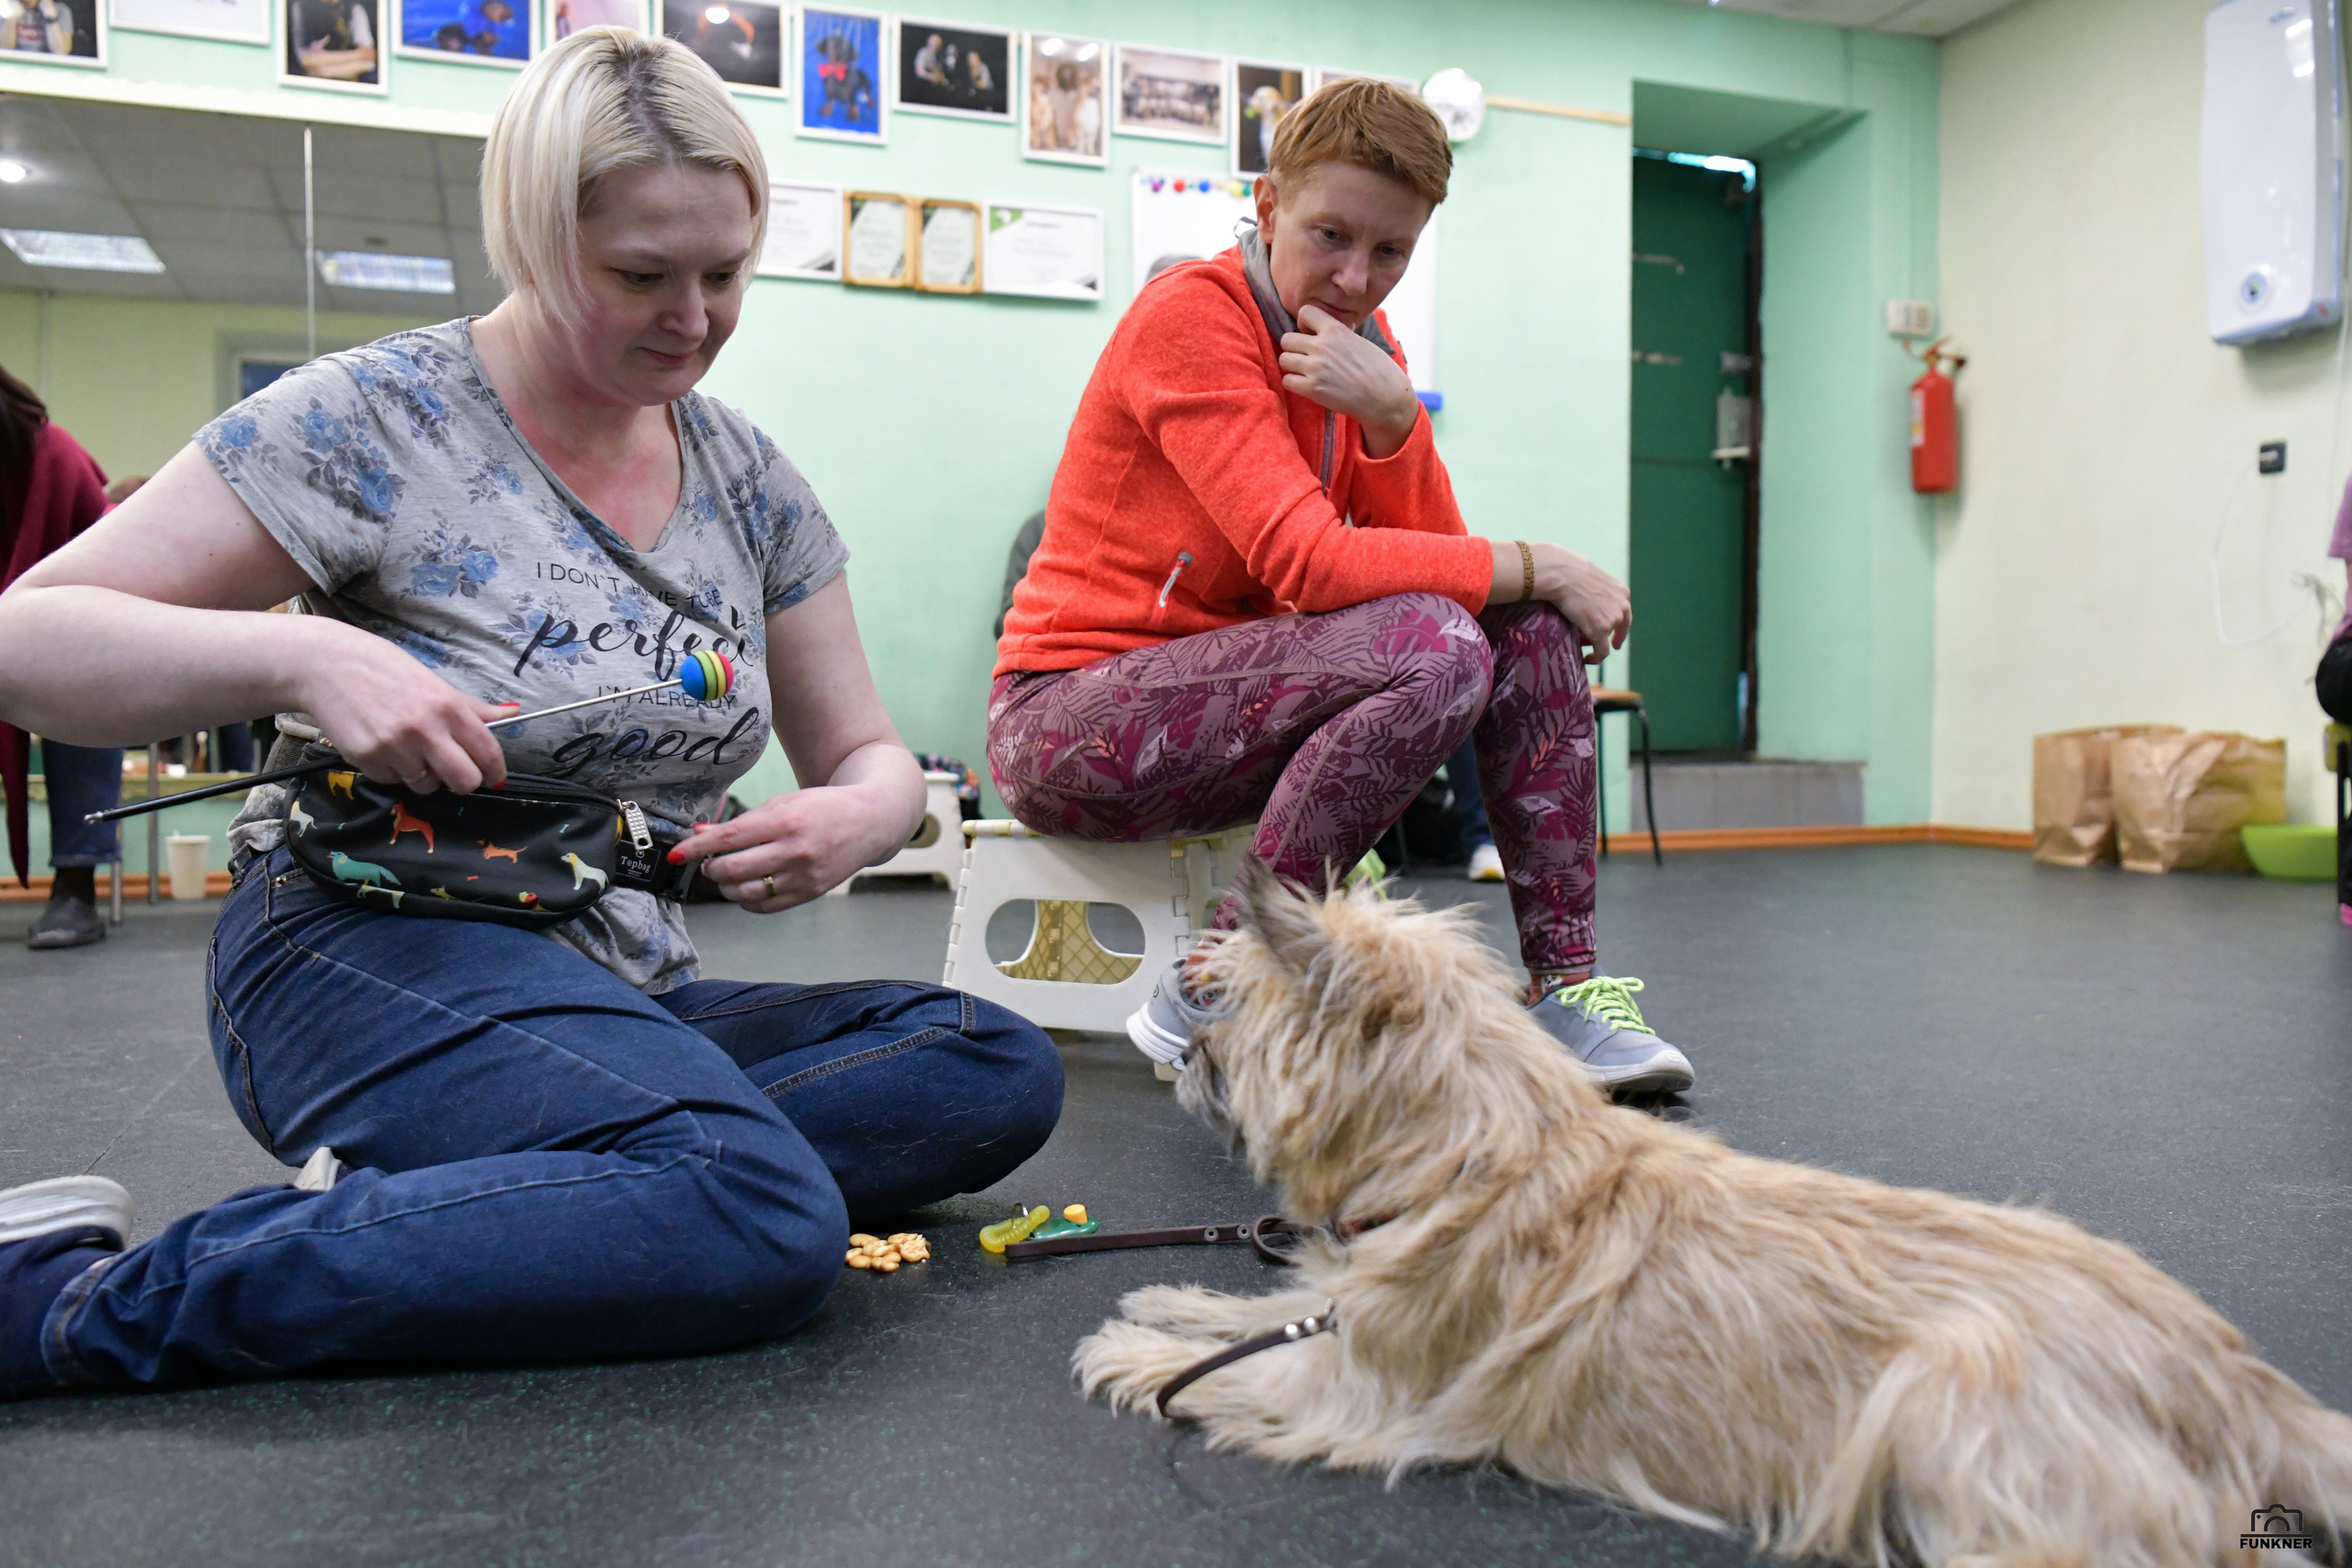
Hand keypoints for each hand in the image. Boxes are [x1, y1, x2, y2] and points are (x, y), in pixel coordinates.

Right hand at [294, 624, 515, 793]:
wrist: (326, 664)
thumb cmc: (384, 669)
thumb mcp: (434, 682)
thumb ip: (471, 708)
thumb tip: (512, 714)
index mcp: (448, 707)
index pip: (488, 752)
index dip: (495, 771)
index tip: (494, 777)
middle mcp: (425, 728)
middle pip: (465, 781)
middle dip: (462, 781)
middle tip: (451, 770)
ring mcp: (395, 746)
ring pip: (426, 785)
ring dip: (422, 774)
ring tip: (407, 748)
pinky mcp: (366, 758)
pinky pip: (392, 781)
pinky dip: (391, 770)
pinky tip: (381, 744)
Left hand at [670, 784, 910, 912]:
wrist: (870, 820)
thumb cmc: (822, 808)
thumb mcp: (783, 803)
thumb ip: (743, 820)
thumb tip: (700, 832)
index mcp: (785, 821)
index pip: (728, 838)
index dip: (696, 848)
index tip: (676, 854)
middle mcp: (795, 850)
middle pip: (732, 869)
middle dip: (711, 867)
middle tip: (710, 861)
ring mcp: (803, 876)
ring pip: (746, 893)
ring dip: (726, 886)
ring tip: (728, 874)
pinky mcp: (810, 893)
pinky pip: (765, 907)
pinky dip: (747, 900)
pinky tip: (747, 886)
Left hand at [1279, 304, 1420, 457]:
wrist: (1385, 397)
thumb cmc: (1379, 370)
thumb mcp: (1361, 341)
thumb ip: (1341, 333)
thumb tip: (1330, 327)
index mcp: (1336, 330)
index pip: (1304, 312)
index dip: (1303, 324)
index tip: (1310, 334)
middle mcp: (1322, 346)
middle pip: (1286, 339)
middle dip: (1294, 348)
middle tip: (1305, 357)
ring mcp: (1315, 367)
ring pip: (1283, 359)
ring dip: (1292, 366)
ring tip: (1305, 372)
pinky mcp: (1312, 389)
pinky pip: (1286, 381)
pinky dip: (1293, 384)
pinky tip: (1306, 386)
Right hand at [1492, 541, 1631, 663]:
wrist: (1562, 575)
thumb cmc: (1569, 571)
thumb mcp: (1591, 578)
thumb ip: (1597, 590)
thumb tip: (1587, 596)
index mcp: (1622, 591)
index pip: (1625, 612)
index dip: (1621, 624)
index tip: (1617, 633)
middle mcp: (1622, 606)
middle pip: (1621, 627)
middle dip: (1616, 637)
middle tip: (1612, 646)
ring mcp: (1613, 620)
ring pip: (1606, 639)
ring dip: (1596, 642)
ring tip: (1582, 643)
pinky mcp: (1600, 631)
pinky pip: (1602, 652)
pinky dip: (1596, 658)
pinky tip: (1588, 659)